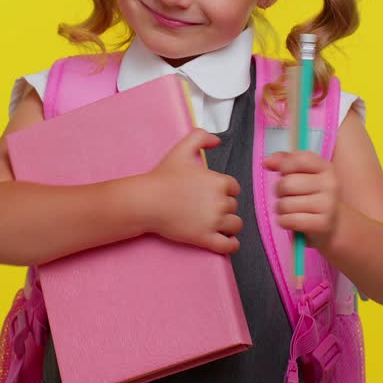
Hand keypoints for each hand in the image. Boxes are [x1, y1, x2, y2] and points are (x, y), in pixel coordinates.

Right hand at [144, 129, 242, 254]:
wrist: (146, 201)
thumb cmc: (162, 177)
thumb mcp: (182, 149)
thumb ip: (201, 137)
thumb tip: (218, 140)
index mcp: (219, 182)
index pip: (234, 188)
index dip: (226, 190)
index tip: (214, 193)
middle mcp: (220, 202)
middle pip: (234, 206)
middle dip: (224, 207)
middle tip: (209, 207)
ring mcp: (213, 222)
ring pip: (236, 225)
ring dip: (230, 225)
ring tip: (219, 224)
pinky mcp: (205, 238)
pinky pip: (229, 246)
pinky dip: (232, 245)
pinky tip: (228, 241)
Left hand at [263, 151, 340, 248]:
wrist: (334, 223)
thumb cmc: (312, 196)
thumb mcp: (303, 174)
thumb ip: (284, 161)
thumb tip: (267, 162)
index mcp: (325, 168)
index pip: (299, 159)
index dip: (285, 166)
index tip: (286, 174)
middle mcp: (330, 184)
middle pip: (286, 184)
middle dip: (279, 191)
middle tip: (288, 196)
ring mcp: (328, 205)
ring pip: (285, 204)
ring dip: (281, 209)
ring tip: (291, 210)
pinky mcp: (322, 224)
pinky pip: (289, 220)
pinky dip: (284, 222)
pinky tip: (291, 221)